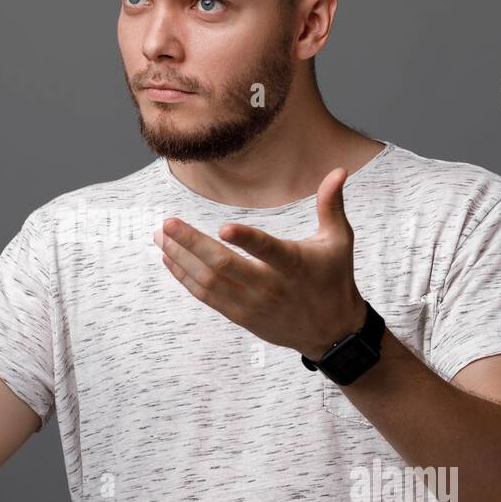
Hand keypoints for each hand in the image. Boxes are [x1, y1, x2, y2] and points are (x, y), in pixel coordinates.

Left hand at [152, 166, 367, 359]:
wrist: (331, 332)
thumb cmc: (334, 279)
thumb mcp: (339, 241)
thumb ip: (331, 204)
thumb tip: (339, 169)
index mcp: (293, 264)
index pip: (267, 250)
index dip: (246, 239)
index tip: (223, 227)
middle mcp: (270, 286)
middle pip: (224, 266)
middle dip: (191, 244)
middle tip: (167, 224)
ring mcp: (252, 303)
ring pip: (208, 282)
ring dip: (181, 258)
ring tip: (160, 237)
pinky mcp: (240, 316)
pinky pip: (206, 297)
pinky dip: (185, 278)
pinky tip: (169, 260)